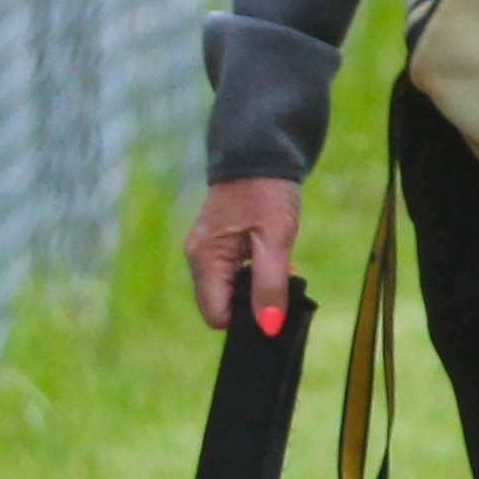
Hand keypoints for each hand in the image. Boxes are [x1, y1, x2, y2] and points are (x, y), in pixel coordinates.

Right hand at [184, 175, 302, 330]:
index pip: (217, 316)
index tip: (274, 304)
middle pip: (221, 307)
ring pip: (228, 292)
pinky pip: (231, 276)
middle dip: (252, 304)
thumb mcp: (275, 239)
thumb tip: (268, 328)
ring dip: (255, 289)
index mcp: (204, 258)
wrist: (261, 151)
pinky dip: (253, 275)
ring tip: (278, 267)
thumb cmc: (267, 191)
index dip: (246, 319)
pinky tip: (270, 260)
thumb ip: (270, 285)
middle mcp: (198, 258)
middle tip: (280, 282)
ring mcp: (205, 251)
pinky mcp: (217, 245)